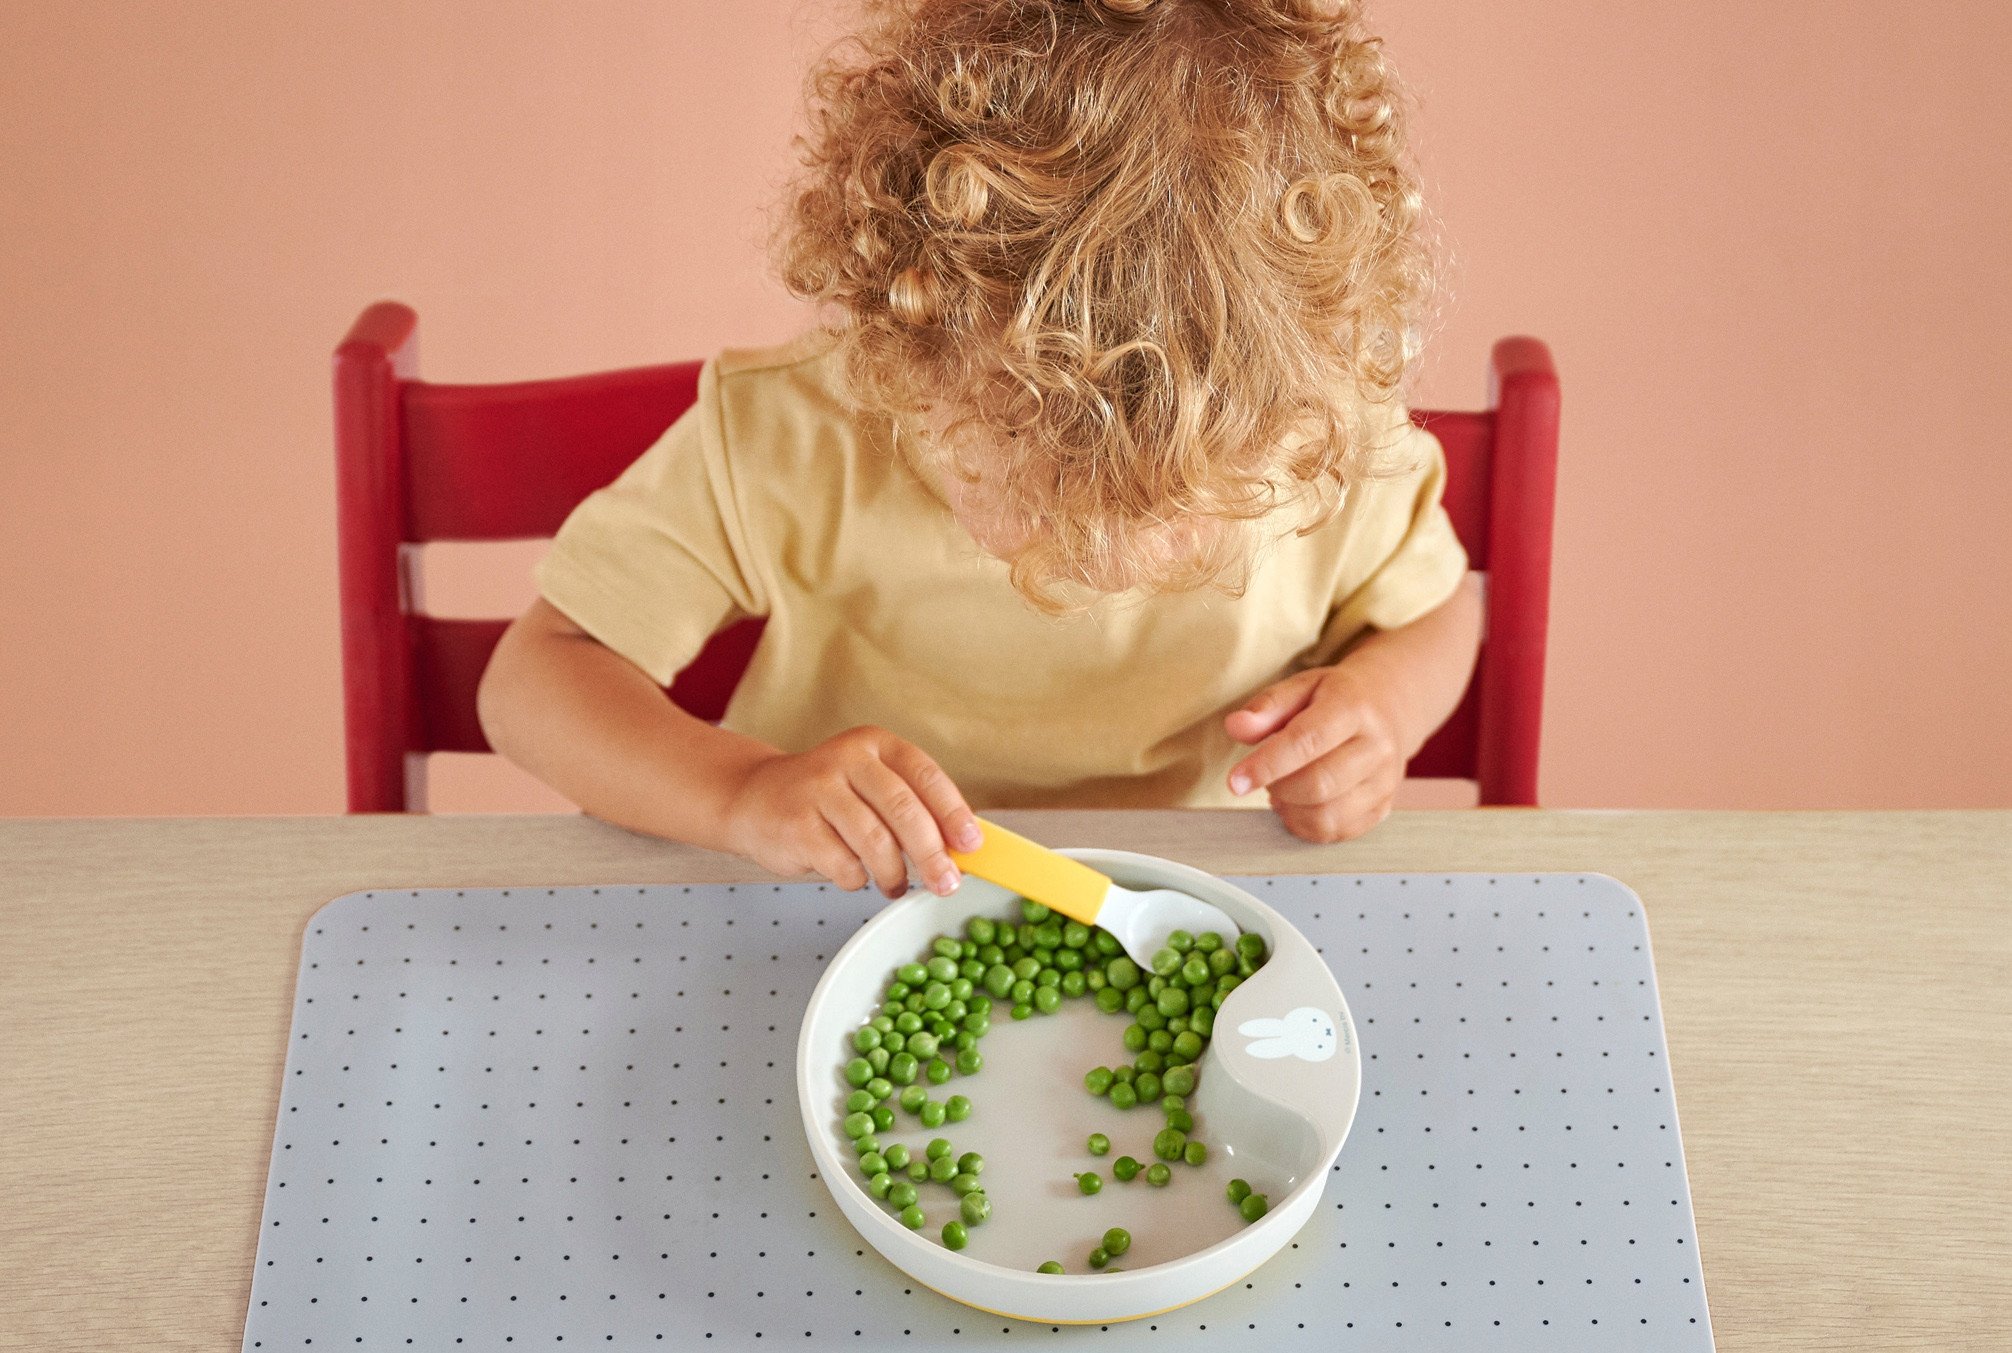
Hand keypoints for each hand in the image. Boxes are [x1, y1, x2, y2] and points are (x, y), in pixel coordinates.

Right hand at [721, 726, 980, 897]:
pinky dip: (856, 879)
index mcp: (875, 744)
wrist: (754, 797)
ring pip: (875, 843)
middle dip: (932, 854)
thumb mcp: (870, 785)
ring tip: (896, 884)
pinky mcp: (796, 825)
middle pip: (903, 810)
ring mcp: (818, 790)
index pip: (925, 775)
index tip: (971, 845)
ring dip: (894, 873)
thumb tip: (961, 850)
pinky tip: (853, 874)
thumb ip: (911, 807)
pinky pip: (844, 865)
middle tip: (946, 883)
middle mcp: (847, 759)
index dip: (953, 812)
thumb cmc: (826, 798)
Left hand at [1224, 662, 1407, 842]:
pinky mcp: (1382, 807)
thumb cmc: (1335, 698)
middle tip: (1265, 775)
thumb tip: (1236, 727)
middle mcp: (1377, 747)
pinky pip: (1335, 832)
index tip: (1235, 781)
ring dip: (1290, 810)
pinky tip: (1299, 803)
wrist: (1388, 707)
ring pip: (1327, 816)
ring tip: (1281, 789)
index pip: (1307, 742)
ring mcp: (1384, 781)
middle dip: (1277, 787)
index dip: (1266, 765)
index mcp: (1353, 708)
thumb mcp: (1300, 687)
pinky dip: (1306, 824)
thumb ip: (1266, 706)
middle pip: (1318, 785)